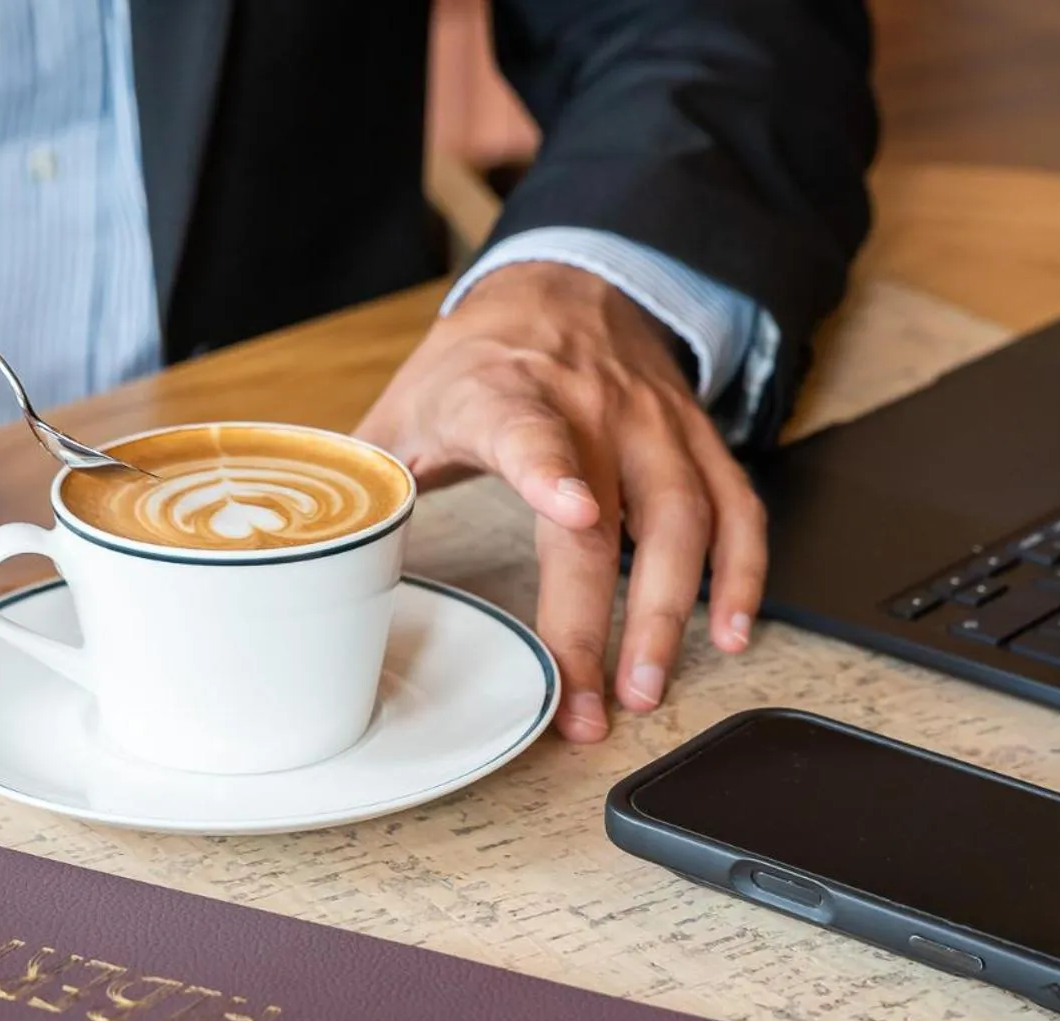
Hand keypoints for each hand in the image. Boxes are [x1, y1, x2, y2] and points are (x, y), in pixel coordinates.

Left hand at [356, 262, 765, 741]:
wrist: (566, 280)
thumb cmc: (478, 359)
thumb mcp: (406, 404)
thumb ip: (370, 479)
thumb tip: (316, 552)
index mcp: (502, 395)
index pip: (527, 430)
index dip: (550, 469)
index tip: (573, 511)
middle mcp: (588, 407)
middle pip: (608, 519)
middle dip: (601, 620)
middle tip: (593, 700)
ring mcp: (650, 423)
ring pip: (682, 519)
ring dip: (673, 612)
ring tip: (648, 687)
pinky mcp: (694, 438)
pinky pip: (735, 505)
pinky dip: (743, 571)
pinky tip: (734, 629)